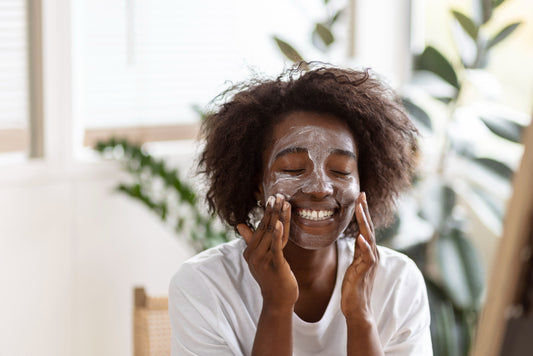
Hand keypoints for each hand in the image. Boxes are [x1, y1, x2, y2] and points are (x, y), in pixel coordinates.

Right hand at [237, 194, 297, 309]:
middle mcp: (253, 255)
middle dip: (272, 210)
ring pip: (271, 234)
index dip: (267, 212)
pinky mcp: (274, 265)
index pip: (260, 228)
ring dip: (277, 216)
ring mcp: (262, 260)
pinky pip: (276, 247)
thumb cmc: (272, 278)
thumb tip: (240, 225)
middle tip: (277, 194)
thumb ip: (252, 240)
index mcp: (250, 251)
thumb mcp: (261, 258)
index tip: (272, 197)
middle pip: (265, 228)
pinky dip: (277, 234)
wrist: (278, 301)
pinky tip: (279, 222)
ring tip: (282, 202)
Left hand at [341, 192, 378, 321]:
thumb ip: (357, 250)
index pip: (365, 227)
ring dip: (364, 223)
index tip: (359, 197)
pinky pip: (366, 257)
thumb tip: (357, 238)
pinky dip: (364, 246)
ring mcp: (370, 263)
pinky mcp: (365, 272)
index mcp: (367, 251)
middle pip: (369, 228)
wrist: (357, 307)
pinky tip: (361, 238)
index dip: (363, 212)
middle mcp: (371, 254)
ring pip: (368, 238)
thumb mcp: (354, 263)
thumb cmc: (354, 286)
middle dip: (365, 211)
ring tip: (360, 208)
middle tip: (361, 195)